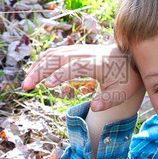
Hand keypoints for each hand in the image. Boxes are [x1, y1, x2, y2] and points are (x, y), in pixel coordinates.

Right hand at [22, 43, 144, 111]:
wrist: (131, 58)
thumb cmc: (127, 78)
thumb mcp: (124, 92)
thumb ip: (110, 100)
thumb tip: (94, 108)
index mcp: (97, 63)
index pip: (75, 66)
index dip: (61, 74)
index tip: (47, 85)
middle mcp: (86, 53)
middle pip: (58, 58)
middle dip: (40, 71)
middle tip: (26, 87)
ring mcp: (79, 50)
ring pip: (53, 54)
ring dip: (38, 66)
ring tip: (26, 83)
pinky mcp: (75, 50)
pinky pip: (55, 53)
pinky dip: (42, 61)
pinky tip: (34, 73)